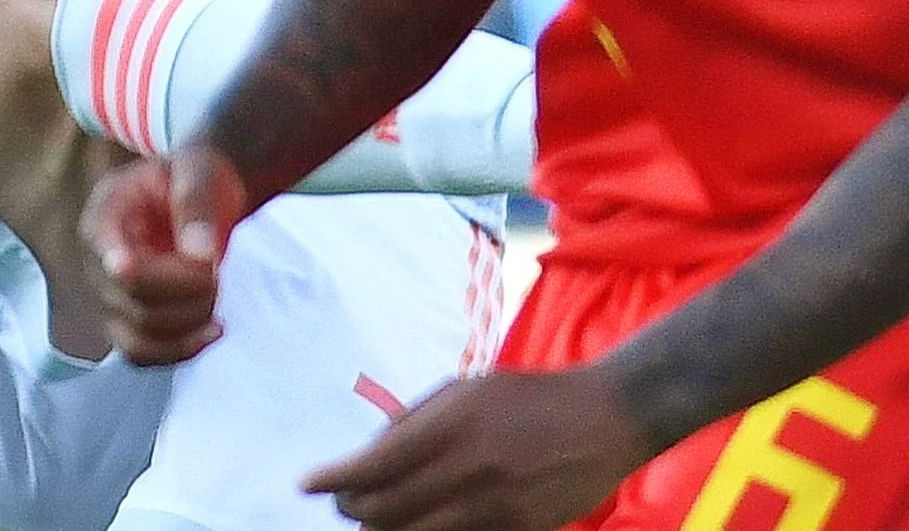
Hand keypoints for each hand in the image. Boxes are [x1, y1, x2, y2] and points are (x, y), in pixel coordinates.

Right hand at [80, 145, 246, 365]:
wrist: (196, 194)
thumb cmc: (193, 176)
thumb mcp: (198, 170)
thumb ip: (197, 204)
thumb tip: (201, 256)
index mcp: (104, 214)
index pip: (109, 255)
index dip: (136, 272)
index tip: (182, 273)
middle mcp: (96, 260)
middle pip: (129, 300)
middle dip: (185, 293)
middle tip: (217, 270)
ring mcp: (108, 296)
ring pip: (136, 336)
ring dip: (187, 325)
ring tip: (216, 294)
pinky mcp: (127, 322)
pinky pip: (142, 354)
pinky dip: (181, 350)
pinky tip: (214, 329)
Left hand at [302, 366, 658, 530]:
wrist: (603, 418)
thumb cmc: (527, 397)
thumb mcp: (465, 390)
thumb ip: (415, 421)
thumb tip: (368, 456)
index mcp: (452, 424)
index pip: (373, 464)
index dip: (333, 479)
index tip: (306, 485)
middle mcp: (468, 468)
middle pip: (384, 511)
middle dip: (352, 508)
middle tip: (343, 501)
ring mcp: (493, 508)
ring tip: (372, 518)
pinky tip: (418, 525)